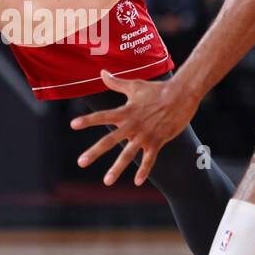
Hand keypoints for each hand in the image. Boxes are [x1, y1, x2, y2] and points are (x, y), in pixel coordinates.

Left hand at [69, 72, 199, 185]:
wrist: (181, 95)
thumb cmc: (157, 89)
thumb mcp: (135, 86)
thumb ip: (116, 82)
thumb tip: (102, 72)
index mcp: (125, 112)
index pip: (102, 117)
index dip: (88, 120)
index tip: (73, 125)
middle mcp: (132, 125)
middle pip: (110, 140)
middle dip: (94, 152)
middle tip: (81, 162)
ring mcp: (145, 135)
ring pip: (128, 154)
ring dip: (116, 168)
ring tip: (107, 181)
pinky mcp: (157, 141)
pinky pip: (149, 159)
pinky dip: (144, 170)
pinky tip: (137, 182)